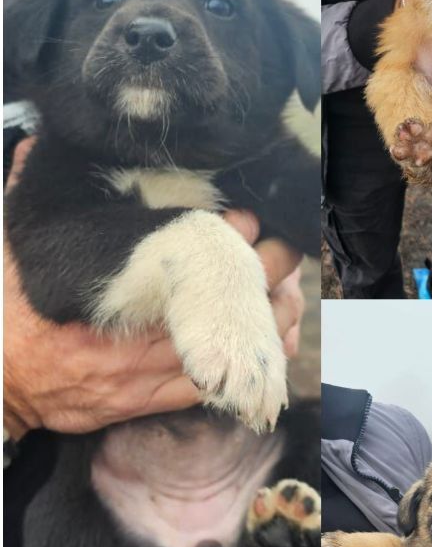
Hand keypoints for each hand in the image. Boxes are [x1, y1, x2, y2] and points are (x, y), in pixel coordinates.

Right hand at [3, 139, 304, 439]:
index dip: (231, 236)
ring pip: (233, 344)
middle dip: (264, 272)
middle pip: (225, 298)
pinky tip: (275, 341)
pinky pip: (219, 382)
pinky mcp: (145, 398)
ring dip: (269, 317)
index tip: (247, 219)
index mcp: (101, 284)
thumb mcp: (12, 244)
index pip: (191, 256)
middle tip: (280, 252)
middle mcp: (130, 331)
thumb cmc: (6, 308)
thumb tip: (29, 147)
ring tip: (288, 292)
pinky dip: (253, 362)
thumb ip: (26, 193)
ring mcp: (141, 370)